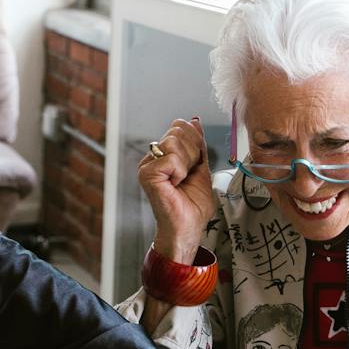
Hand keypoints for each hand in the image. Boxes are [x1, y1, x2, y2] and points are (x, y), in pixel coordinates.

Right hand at [135, 116, 216, 262]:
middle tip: (189, 173)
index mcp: (164, 154)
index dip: (195, 141)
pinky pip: (171, 158)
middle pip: (177, 130)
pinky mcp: (147, 174)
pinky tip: (176, 184)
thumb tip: (195, 121)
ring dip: (187, 162)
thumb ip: (197, 145)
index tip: (195, 163)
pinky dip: (180, 172)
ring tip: (182, 179)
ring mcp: (148, 165)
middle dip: (193, 151)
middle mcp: (153, 157)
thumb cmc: (192, 205)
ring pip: (174, 141)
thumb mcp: (201, 167)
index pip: (180, 126)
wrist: (188, 227)